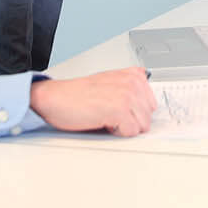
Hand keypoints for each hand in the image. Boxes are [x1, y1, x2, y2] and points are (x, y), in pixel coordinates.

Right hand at [29, 67, 153, 135]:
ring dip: (123, 127)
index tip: (119, 109)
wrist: (55, 98)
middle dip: (130, 120)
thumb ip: (129, 87)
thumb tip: (147, 102)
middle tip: (109, 113)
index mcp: (133, 75)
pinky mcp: (120, 109)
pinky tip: (103, 121)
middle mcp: (132, 82)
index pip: (152, 104)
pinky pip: (131, 132)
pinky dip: (117, 132)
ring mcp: (127, 95)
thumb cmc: (77, 94)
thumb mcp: (109, 82)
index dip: (134, 112)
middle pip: (148, 116)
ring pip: (142, 125)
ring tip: (106, 116)